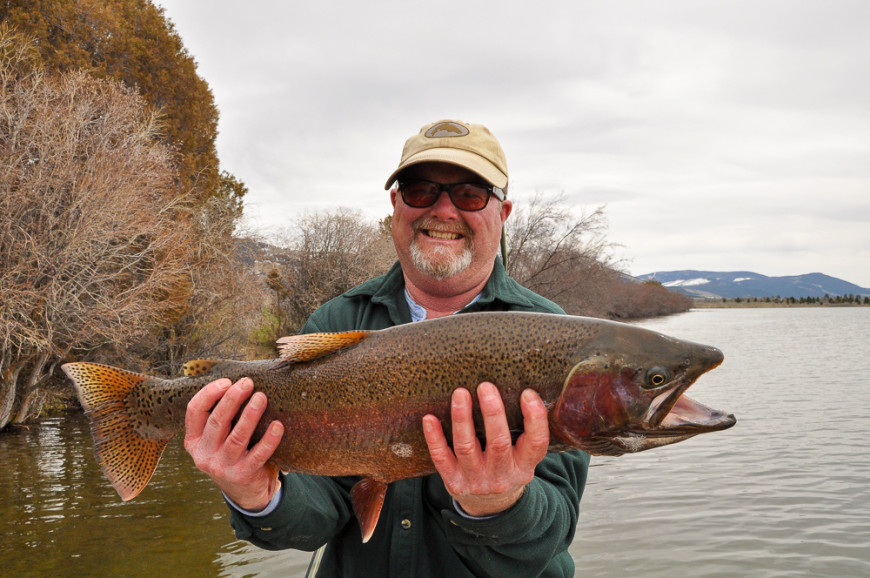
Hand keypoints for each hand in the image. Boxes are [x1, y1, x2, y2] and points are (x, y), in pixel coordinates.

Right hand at [184, 377, 283, 510]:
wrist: (244, 492)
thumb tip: (239, 383)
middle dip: (232, 399)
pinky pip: (258, 454)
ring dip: (250, 415)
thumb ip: (221, 417)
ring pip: (237, 437)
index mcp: (194, 441)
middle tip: (248, 383)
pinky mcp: (242, 475)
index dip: (209, 393)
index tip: (227, 381)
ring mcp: (222, 467)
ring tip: (261, 397)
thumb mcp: (217, 439)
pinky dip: (269, 439)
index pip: (194, 411)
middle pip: (217, 421)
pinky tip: (278, 425)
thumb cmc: (232, 454)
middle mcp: (204, 454)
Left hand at [422, 382, 549, 516]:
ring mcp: (476, 480)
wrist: (489, 507)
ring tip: (460, 394)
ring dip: (462, 418)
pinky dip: (434, 437)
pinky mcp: (453, 481)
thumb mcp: (524, 458)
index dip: (535, 418)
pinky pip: (441, 457)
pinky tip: (429, 418)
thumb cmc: (508, 469)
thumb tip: (522, 390)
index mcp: (524, 466)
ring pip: (466, 447)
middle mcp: (501, 475)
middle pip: (498, 443)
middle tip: (486, 386)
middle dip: (492, 413)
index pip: (536, 443)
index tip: (528, 394)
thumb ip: (524, 432)